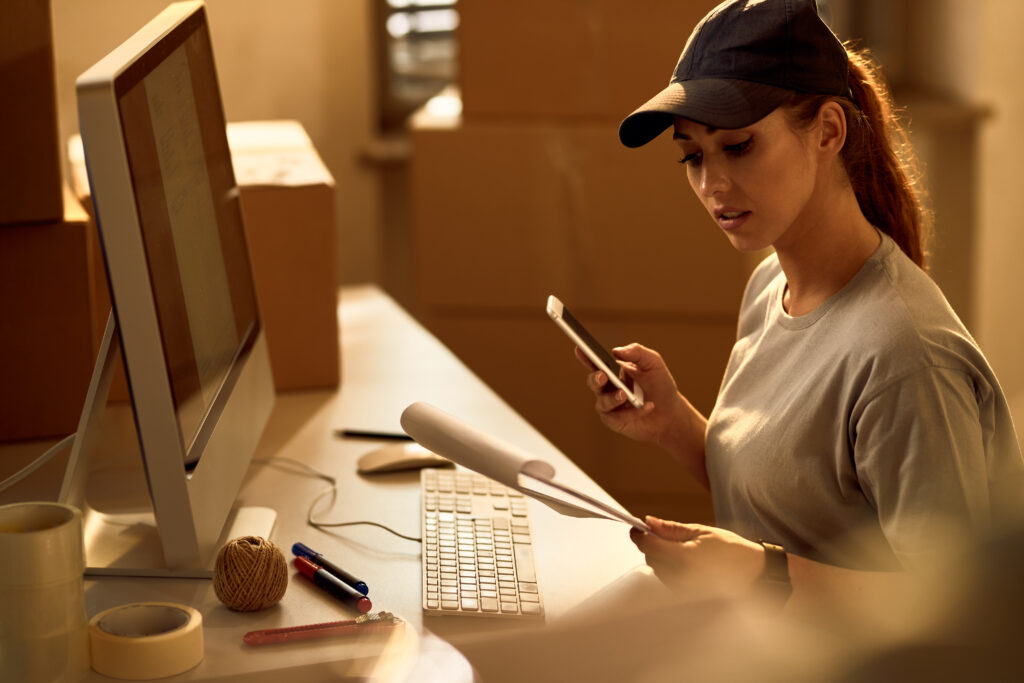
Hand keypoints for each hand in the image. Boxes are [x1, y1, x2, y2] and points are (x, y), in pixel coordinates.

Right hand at [575, 343, 682, 444]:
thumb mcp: (653, 364)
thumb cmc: (660, 386)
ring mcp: (610, 406)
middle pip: (593, 382)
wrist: (671, 414)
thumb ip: (637, 352)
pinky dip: (632, 412)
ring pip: (603, 402)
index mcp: (613, 372)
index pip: (596, 363)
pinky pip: (617, 417)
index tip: (580, 348)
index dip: (585, 357)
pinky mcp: (615, 422)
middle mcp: (607, 389)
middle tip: (602, 376)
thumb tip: (616, 351)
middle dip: (595, 379)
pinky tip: (647, 406)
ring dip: (613, 398)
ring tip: (625, 394)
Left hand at [629, 517, 763, 598]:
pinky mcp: (687, 599)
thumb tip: (649, 522)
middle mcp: (682, 578)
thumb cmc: (732, 550)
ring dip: (662, 559)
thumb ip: (671, 529)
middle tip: (665, 535)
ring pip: (658, 571)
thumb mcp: (701, 531)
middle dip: (653, 545)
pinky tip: (688, 564)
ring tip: (684, 551)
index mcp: (685, 558)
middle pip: (651, 559)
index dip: (640, 536)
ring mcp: (684, 591)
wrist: (755, 573)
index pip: (649, 546)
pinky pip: (668, 582)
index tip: (636, 528)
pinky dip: (670, 570)